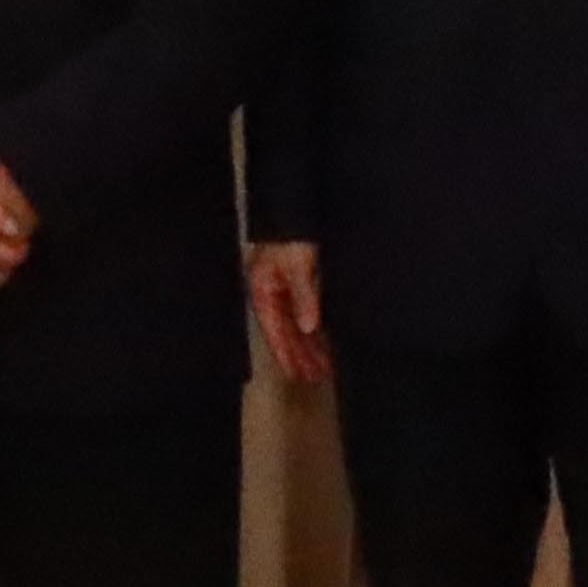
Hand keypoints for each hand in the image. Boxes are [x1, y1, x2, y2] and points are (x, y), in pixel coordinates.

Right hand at [244, 240, 327, 388]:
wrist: (293, 209)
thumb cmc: (291, 236)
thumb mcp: (298, 266)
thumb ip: (303, 296)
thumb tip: (308, 327)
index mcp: (263, 291)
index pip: (274, 330)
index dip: (286, 354)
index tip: (297, 374)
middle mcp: (272, 294)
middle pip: (285, 332)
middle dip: (300, 355)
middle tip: (314, 378)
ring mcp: (284, 289)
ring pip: (296, 325)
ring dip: (309, 345)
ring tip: (323, 367)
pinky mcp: (299, 283)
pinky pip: (305, 313)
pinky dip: (314, 329)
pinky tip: (324, 342)